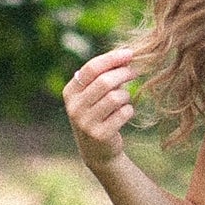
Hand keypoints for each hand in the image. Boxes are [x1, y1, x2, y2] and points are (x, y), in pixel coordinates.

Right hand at [64, 47, 138, 171]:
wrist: (97, 151)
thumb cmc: (98, 114)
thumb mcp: (94, 94)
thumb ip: (104, 75)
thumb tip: (126, 54)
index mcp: (70, 92)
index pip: (91, 68)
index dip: (112, 58)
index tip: (130, 53)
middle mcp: (74, 107)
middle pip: (105, 81)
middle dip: (124, 73)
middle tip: (134, 72)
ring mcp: (86, 122)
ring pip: (116, 97)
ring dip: (126, 95)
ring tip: (125, 99)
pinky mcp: (100, 135)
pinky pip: (123, 113)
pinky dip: (128, 110)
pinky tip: (124, 113)